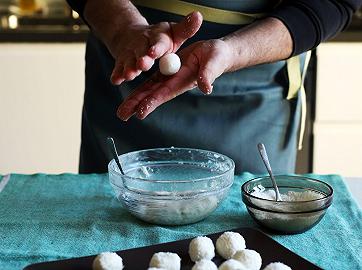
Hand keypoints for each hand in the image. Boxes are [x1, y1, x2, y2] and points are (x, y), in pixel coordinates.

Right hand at [109, 11, 202, 84]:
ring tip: (129, 75)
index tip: (154, 52)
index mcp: (158, 38)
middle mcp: (142, 44)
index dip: (156, 48)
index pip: (158, 43)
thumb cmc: (159, 38)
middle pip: (141, 52)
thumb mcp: (173, 32)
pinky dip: (117, 73)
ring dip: (128, 68)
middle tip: (142, 65)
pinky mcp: (122, 61)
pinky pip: (118, 67)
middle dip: (142, 59)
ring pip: (129, 61)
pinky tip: (116, 80)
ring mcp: (131, 53)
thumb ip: (186, 28)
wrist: (132, 35)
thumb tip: (198, 16)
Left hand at [117, 39, 236, 120]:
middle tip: (121, 116)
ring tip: (122, 111)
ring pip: (148, 90)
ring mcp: (168, 79)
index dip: (152, 102)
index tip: (140, 112)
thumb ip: (208, 74)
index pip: (164, 94)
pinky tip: (131, 97)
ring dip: (135, 101)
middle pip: (151, 95)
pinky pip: (150, 81)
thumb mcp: (213, 63)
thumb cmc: (217, 58)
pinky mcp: (166, 72)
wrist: (216, 53)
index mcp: (181, 82)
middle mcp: (172, 84)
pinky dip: (140, 89)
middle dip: (136, 105)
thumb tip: (206, 88)